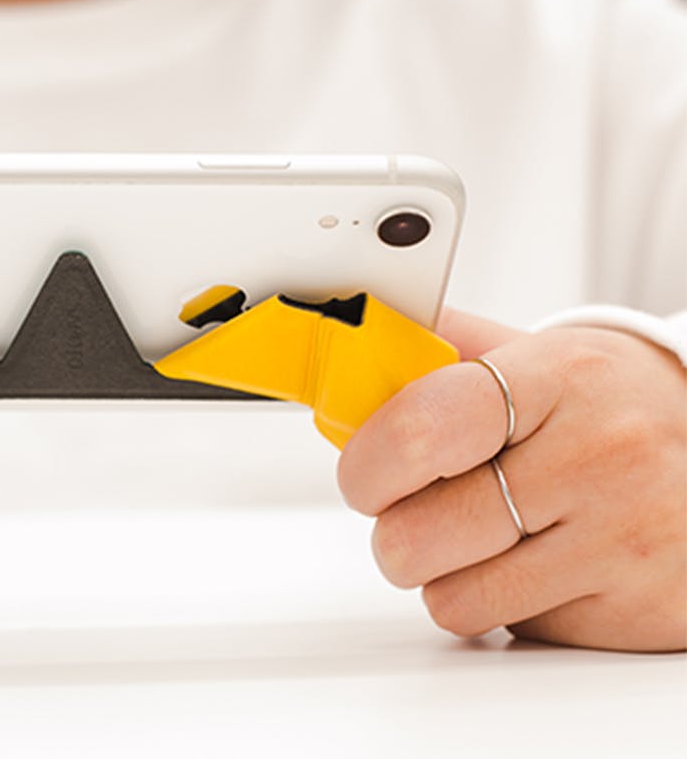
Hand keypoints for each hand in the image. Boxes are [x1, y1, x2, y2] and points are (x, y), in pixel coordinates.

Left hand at [338, 309, 685, 651]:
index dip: (365, 464)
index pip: (417, 430)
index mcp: (557, 377)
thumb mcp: (529, 353)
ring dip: (448, 576)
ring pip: (452, 600)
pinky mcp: (638, 611)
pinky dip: (505, 605)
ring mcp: (624, 540)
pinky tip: (541, 562)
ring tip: (486, 535)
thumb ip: (430, 351)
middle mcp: (600, 456)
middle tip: (419, 510)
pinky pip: (510, 630)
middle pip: (415, 535)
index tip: (362, 473)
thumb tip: (344, 360)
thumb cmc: (606, 401)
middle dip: (395, 531)